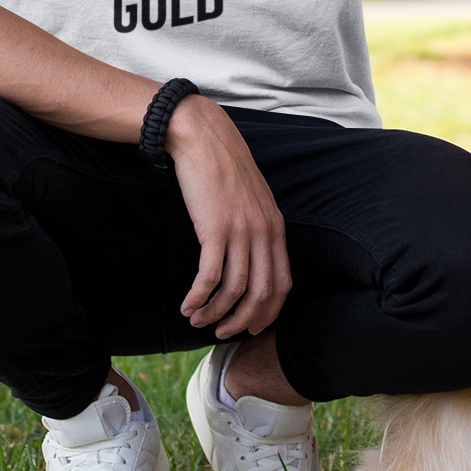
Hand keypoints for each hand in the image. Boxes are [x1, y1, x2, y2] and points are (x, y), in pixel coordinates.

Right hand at [167, 97, 291, 339]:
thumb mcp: (252, 199)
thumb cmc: (224, 168)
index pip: (282, 283)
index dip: (268, 313)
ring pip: (234, 289)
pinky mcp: (214, 229)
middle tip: (222, 332)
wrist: (204, 138)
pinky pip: (209, 277)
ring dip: (215, 313)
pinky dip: (198, 297)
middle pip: (262, 294)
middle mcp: (263, 232)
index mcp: (276, 227)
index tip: (251, 327)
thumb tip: (251, 260)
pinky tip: (187, 305)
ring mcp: (240, 231)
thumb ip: (258, 228)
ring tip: (197, 320)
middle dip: (242, 321)